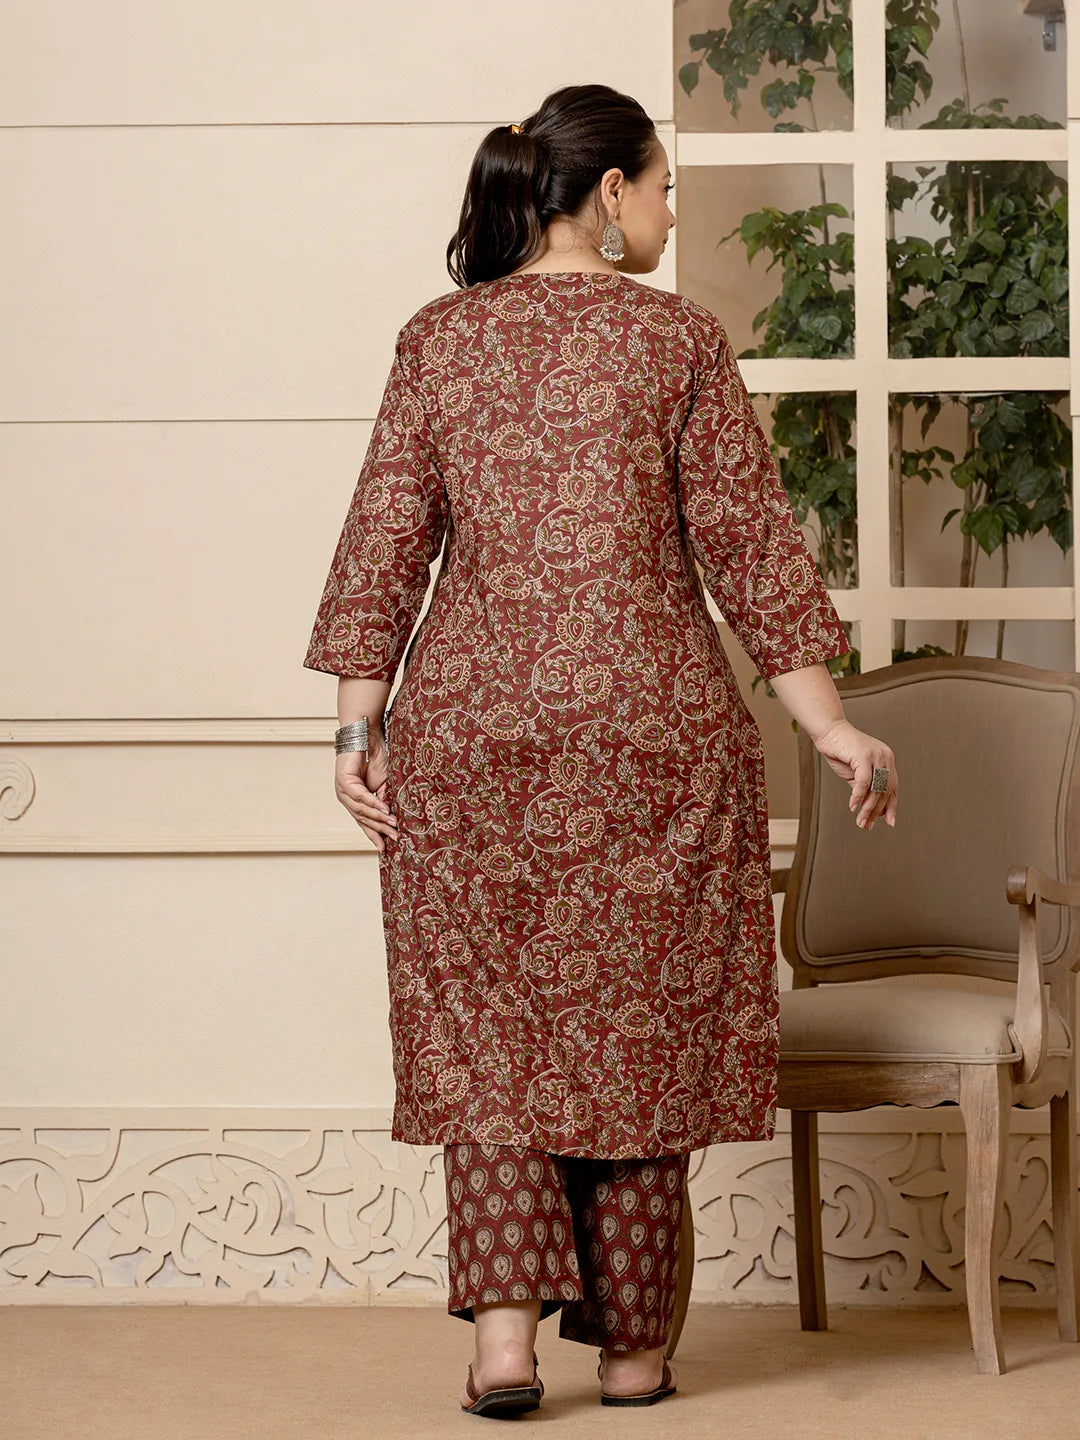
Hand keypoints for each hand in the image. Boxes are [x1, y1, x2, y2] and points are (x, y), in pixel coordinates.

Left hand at [334, 727, 397, 851]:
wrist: (367, 734)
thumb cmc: (375, 756)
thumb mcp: (384, 782)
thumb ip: (384, 799)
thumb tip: (390, 818)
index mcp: (354, 799)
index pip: (364, 821)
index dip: (374, 835)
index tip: (385, 848)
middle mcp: (346, 797)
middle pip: (363, 819)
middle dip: (380, 830)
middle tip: (395, 838)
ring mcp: (342, 790)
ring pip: (361, 810)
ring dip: (379, 819)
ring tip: (394, 825)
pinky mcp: (343, 781)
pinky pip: (361, 797)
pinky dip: (373, 804)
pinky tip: (385, 810)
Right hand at [812, 719, 896, 830]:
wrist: (828, 732)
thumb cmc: (840, 751)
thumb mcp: (855, 773)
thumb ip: (865, 787)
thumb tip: (870, 807)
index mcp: (887, 760)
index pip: (893, 788)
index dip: (891, 806)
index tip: (888, 822)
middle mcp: (886, 757)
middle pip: (885, 791)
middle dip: (876, 812)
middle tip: (867, 826)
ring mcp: (877, 756)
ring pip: (876, 789)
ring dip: (867, 808)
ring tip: (860, 822)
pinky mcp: (864, 756)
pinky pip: (864, 782)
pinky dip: (858, 796)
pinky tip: (852, 807)